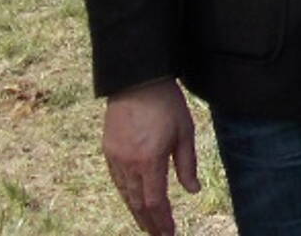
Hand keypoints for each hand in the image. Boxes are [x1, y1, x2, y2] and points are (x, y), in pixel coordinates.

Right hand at [103, 79, 199, 234]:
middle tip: (160, 235)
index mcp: (150, 161)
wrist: (137, 81)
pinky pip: (117, 181)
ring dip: (136, 212)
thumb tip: (192, 191)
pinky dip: (126, 195)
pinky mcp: (108, 151)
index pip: (155, 202)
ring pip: (125, 195)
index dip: (162, 221)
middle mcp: (129, 165)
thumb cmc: (166, 104)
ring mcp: (115, 159)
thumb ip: (187, 164)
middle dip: (150, 223)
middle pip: (138, 203)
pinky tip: (133, 201)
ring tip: (148, 224)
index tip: (169, 234)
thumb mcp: (185, 132)